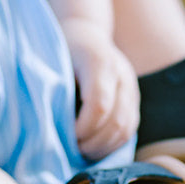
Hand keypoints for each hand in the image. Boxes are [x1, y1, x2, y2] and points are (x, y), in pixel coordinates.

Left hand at [62, 18, 139, 160]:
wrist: (84, 32)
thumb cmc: (61, 48)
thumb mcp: (51, 61)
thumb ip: (53, 89)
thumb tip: (50, 126)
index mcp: (99, 60)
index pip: (99, 104)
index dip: (83, 127)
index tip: (66, 135)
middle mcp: (121, 72)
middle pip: (116, 120)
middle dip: (93, 142)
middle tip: (72, 150)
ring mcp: (131, 85)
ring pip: (126, 127)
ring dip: (104, 147)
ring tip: (82, 151)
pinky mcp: (134, 98)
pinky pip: (130, 128)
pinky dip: (113, 143)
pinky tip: (95, 147)